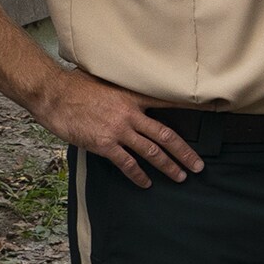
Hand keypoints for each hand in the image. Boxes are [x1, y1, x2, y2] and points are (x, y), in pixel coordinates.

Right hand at [32, 70, 200, 187]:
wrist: (51, 93)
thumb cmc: (73, 85)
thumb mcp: (104, 81)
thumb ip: (120, 90)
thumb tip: (128, 91)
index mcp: (133, 97)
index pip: (168, 103)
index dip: (190, 109)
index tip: (211, 113)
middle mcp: (130, 114)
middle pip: (166, 136)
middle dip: (185, 153)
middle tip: (198, 166)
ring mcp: (118, 130)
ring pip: (151, 152)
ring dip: (168, 166)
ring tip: (180, 177)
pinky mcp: (103, 144)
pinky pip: (127, 163)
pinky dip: (138, 175)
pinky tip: (147, 183)